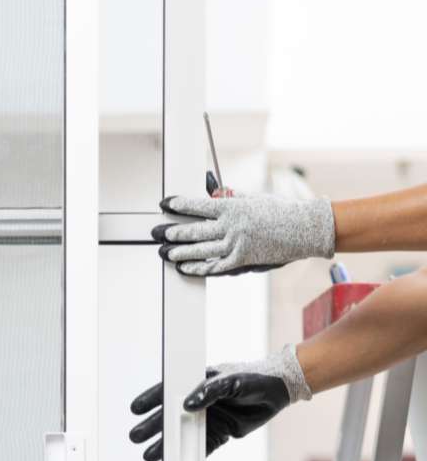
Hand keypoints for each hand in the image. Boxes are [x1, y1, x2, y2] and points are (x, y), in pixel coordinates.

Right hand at [129, 345, 311, 460]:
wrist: (278, 391)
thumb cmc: (254, 378)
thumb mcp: (232, 380)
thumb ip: (209, 392)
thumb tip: (188, 404)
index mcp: (196, 383)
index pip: (168, 391)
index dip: (151, 400)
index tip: (137, 409)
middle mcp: (199, 402)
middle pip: (170, 416)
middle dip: (152, 426)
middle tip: (136, 436)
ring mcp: (208, 419)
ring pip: (183, 434)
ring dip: (167, 444)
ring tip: (150, 454)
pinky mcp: (220, 433)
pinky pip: (202, 447)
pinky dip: (191, 456)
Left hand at [151, 187, 334, 276]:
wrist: (303, 229)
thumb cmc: (279, 210)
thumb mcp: (253, 198)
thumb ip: (230, 197)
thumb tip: (212, 193)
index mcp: (232, 207)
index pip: (198, 205)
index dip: (179, 205)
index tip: (165, 204)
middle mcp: (231, 226)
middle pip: (195, 231)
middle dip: (173, 232)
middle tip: (157, 233)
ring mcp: (236, 245)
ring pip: (201, 250)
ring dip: (181, 252)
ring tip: (166, 252)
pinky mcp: (242, 260)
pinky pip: (215, 266)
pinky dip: (199, 268)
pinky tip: (185, 268)